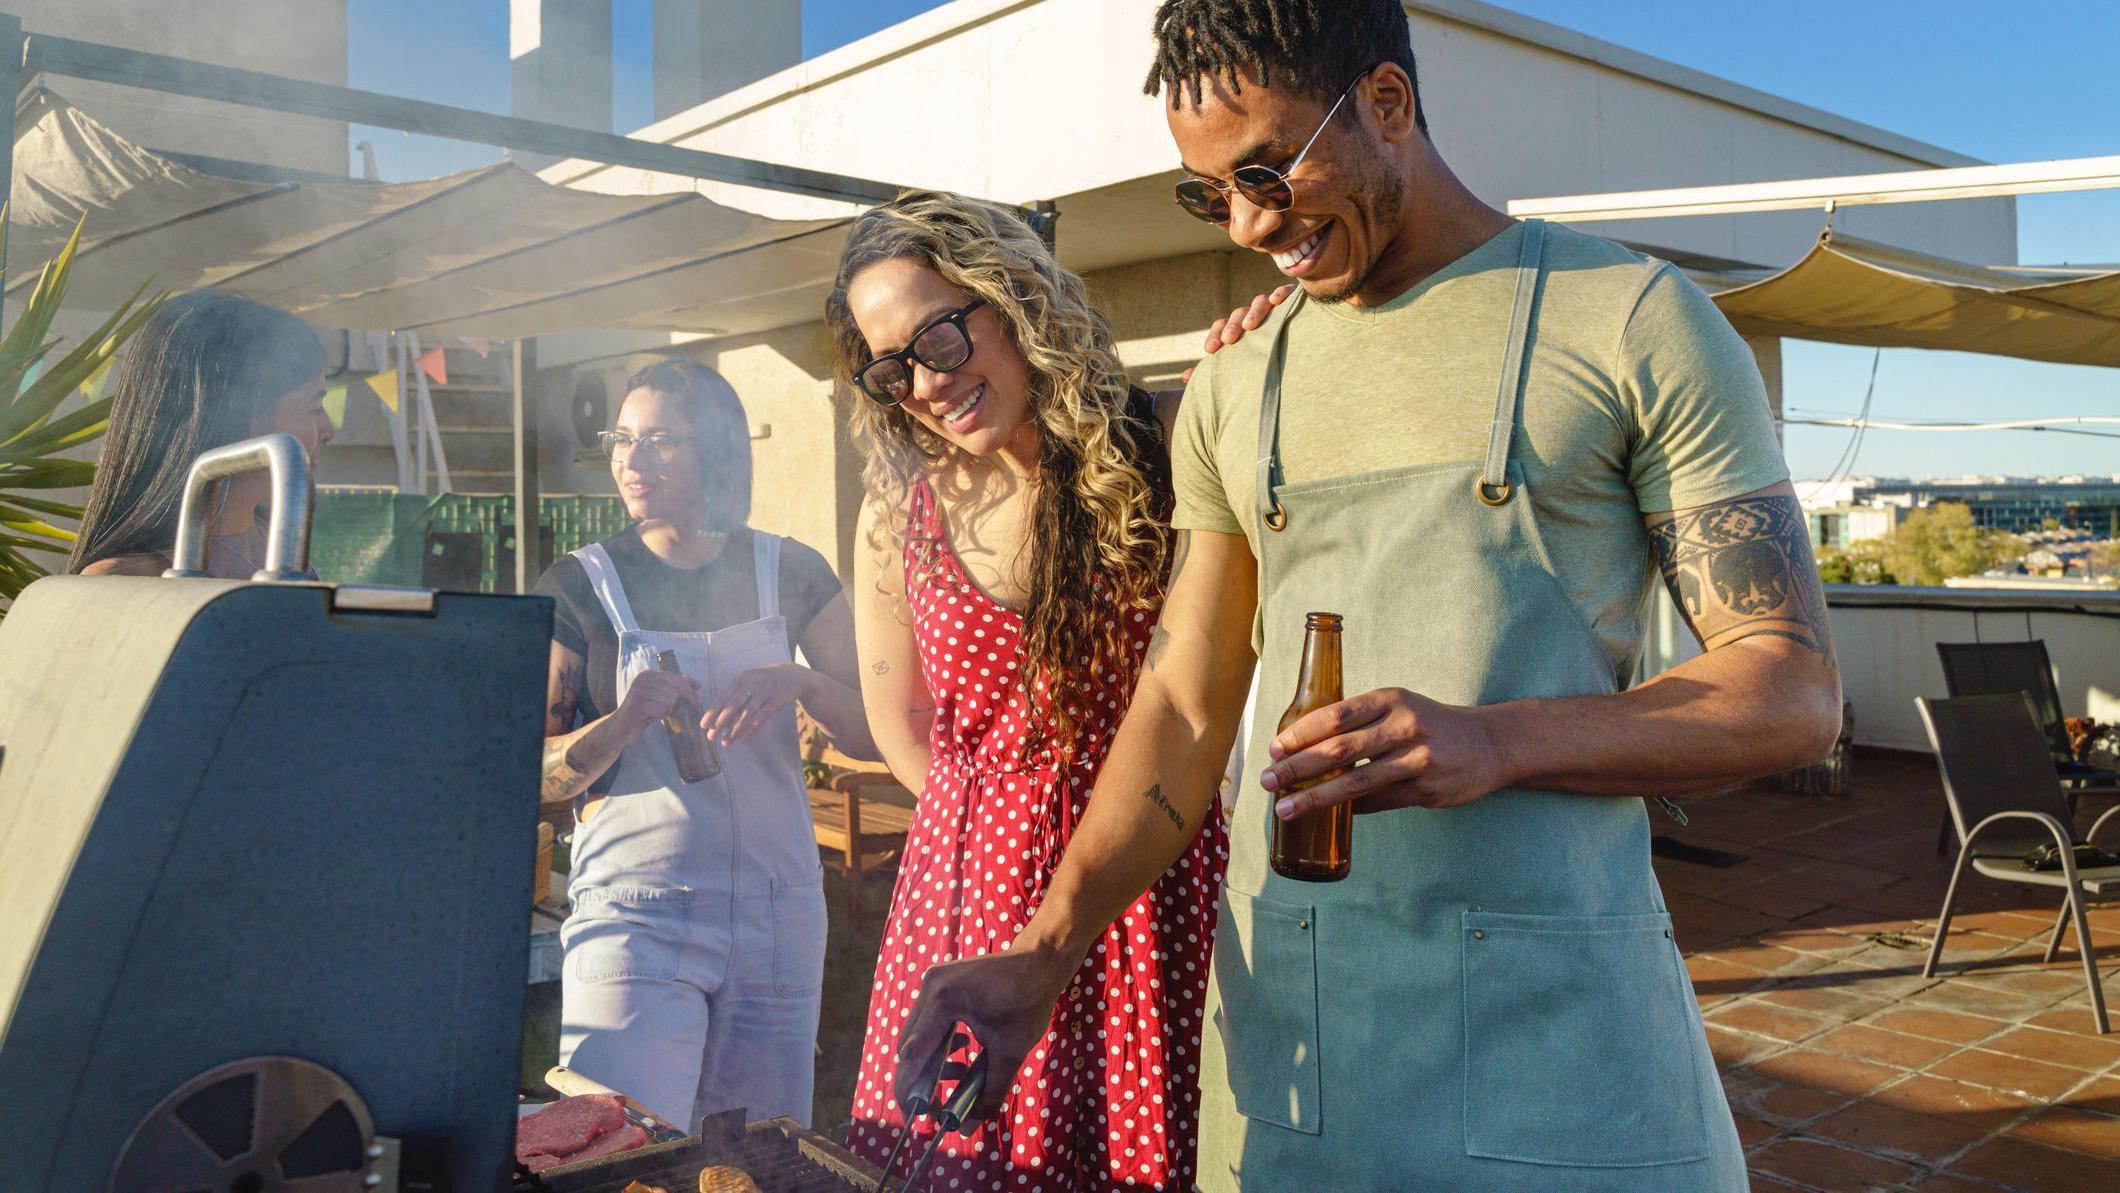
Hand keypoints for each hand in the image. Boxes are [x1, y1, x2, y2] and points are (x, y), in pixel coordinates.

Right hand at [615, 670, 700, 742]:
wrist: (620, 727)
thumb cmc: (643, 711)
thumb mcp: (660, 697)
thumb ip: (676, 689)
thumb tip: (697, 684)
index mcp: (649, 674)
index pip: (677, 680)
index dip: (690, 691)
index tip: (699, 701)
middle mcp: (643, 679)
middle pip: (675, 691)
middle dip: (678, 704)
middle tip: (670, 712)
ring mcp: (638, 691)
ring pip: (669, 700)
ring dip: (666, 710)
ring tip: (654, 713)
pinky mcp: (636, 705)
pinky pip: (660, 709)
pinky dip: (658, 715)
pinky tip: (649, 717)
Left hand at [700, 663, 812, 745]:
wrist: (793, 676)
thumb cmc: (764, 681)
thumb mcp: (748, 682)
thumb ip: (734, 696)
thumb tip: (717, 718)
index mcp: (742, 677)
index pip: (723, 696)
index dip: (713, 711)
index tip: (703, 725)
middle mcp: (753, 683)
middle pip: (733, 705)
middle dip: (720, 722)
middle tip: (711, 737)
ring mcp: (766, 691)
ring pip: (747, 713)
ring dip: (735, 729)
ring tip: (725, 742)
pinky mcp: (778, 700)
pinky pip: (762, 717)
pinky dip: (751, 728)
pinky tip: (742, 739)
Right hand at [895, 944, 1077, 1122]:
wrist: (1040, 961)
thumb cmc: (1028, 1001)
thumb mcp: (1010, 1052)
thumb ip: (988, 1093)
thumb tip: (968, 1127)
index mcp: (943, 1000)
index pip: (913, 1054)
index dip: (910, 1090)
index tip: (918, 1116)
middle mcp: (930, 987)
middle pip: (909, 1045)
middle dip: (921, 1079)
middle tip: (939, 1103)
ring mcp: (931, 981)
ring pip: (916, 1034)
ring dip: (931, 1060)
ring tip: (959, 1073)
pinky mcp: (938, 982)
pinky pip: (927, 1021)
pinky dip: (938, 1042)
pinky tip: (963, 1047)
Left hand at [1181, 284, 1294, 383]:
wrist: (1299, 358)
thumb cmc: (1263, 365)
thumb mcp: (1238, 369)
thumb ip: (1214, 371)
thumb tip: (1185, 377)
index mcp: (1239, 329)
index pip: (1222, 325)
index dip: (1215, 335)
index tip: (1211, 350)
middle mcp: (1254, 316)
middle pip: (1239, 314)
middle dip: (1232, 326)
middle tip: (1229, 340)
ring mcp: (1273, 308)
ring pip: (1260, 302)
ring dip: (1254, 312)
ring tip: (1250, 325)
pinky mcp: (1293, 302)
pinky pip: (1286, 293)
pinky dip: (1281, 293)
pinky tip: (1276, 299)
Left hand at [1259, 688, 1513, 816]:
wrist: (1490, 744)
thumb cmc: (1430, 724)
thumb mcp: (1399, 708)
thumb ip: (1360, 723)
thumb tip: (1306, 749)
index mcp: (1389, 700)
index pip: (1335, 714)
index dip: (1301, 733)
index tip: (1273, 748)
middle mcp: (1403, 726)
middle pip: (1339, 750)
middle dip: (1297, 767)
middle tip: (1267, 780)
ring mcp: (1417, 759)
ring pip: (1356, 783)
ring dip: (1315, 798)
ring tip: (1285, 809)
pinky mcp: (1427, 790)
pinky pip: (1379, 803)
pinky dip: (1350, 810)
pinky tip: (1329, 817)